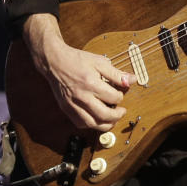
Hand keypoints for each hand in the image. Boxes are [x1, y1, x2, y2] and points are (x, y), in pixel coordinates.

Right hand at [24, 14, 129, 131]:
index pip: (113, 98)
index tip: (120, 93)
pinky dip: (90, 124)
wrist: (55, 62)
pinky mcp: (66, 108)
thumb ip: (116, 74)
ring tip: (111, 119)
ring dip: (105, 125)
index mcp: (91, 83)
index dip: (120, 97)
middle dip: (117, 116)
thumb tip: (132, 80)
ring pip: (92, 123)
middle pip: (104, 115)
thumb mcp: (99, 62)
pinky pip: (80, 123)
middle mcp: (81, 96)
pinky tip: (96, 119)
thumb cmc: (76, 60)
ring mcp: (72, 104)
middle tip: (121, 112)